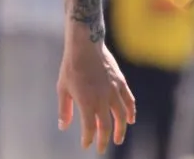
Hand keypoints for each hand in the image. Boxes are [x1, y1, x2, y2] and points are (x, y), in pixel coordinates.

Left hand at [57, 35, 135, 153]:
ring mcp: (114, 91)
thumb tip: (63, 126)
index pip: (90, 128)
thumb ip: (64, 109)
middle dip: (103, 140)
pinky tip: (130, 120)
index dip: (88, 139)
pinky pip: (129, 102)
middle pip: (106, 126)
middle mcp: (102, 99)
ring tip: (117, 139)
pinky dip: (131, 112)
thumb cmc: (71, 67)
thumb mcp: (62, 88)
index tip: (86, 144)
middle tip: (101, 148)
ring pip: (121, 117)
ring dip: (120, 130)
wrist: (85, 45)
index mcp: (86, 102)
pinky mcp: (121, 83)